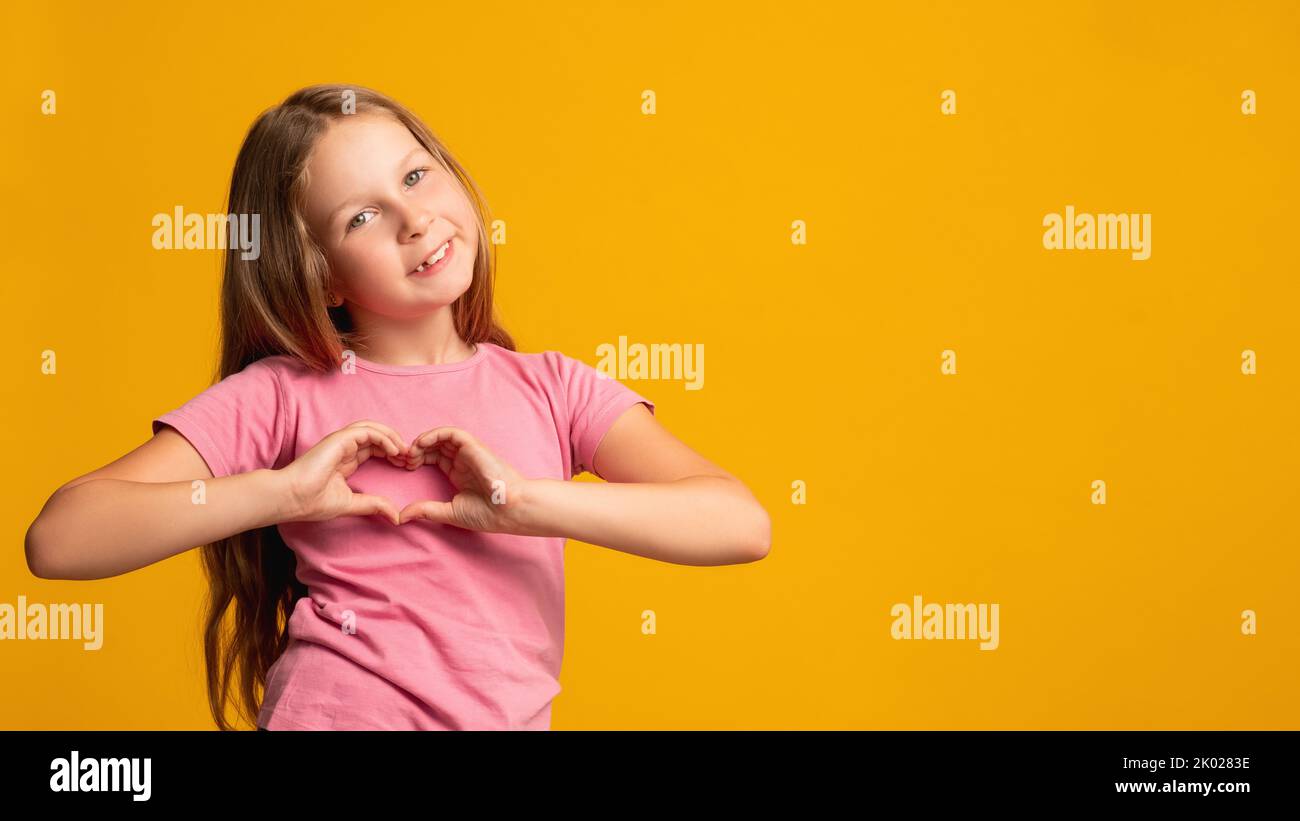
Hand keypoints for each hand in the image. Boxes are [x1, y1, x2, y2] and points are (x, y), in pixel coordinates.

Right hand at [275, 420, 409, 525]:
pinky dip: (383, 437)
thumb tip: (396, 517)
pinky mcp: (338, 439)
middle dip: (395, 444)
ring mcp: (341, 442)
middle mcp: (344, 448)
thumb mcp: (351, 504)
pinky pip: (366, 431)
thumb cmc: (312, 502)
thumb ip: (373, 505)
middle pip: (376, 436)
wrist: (292, 498)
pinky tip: (394, 450)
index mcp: (346, 460)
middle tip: (411, 457)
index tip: (406, 466)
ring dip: (391, 437)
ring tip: (405, 451)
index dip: (391, 453)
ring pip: (372, 428)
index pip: (374, 449)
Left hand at [397, 426, 532, 532]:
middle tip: (402, 459)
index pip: (434, 458)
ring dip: (423, 441)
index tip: (403, 468)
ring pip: (442, 437)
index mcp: (459, 473)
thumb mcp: (449, 512)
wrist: (510, 509)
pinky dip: (435, 434)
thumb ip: (426, 510)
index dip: (417, 459)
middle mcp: (463, 460)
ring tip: (410, 452)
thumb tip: (401, 516)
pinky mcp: (474, 446)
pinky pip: (452, 433)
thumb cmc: (487, 513)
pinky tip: (421, 444)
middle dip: (416, 449)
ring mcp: (468, 452)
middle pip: (435, 446)